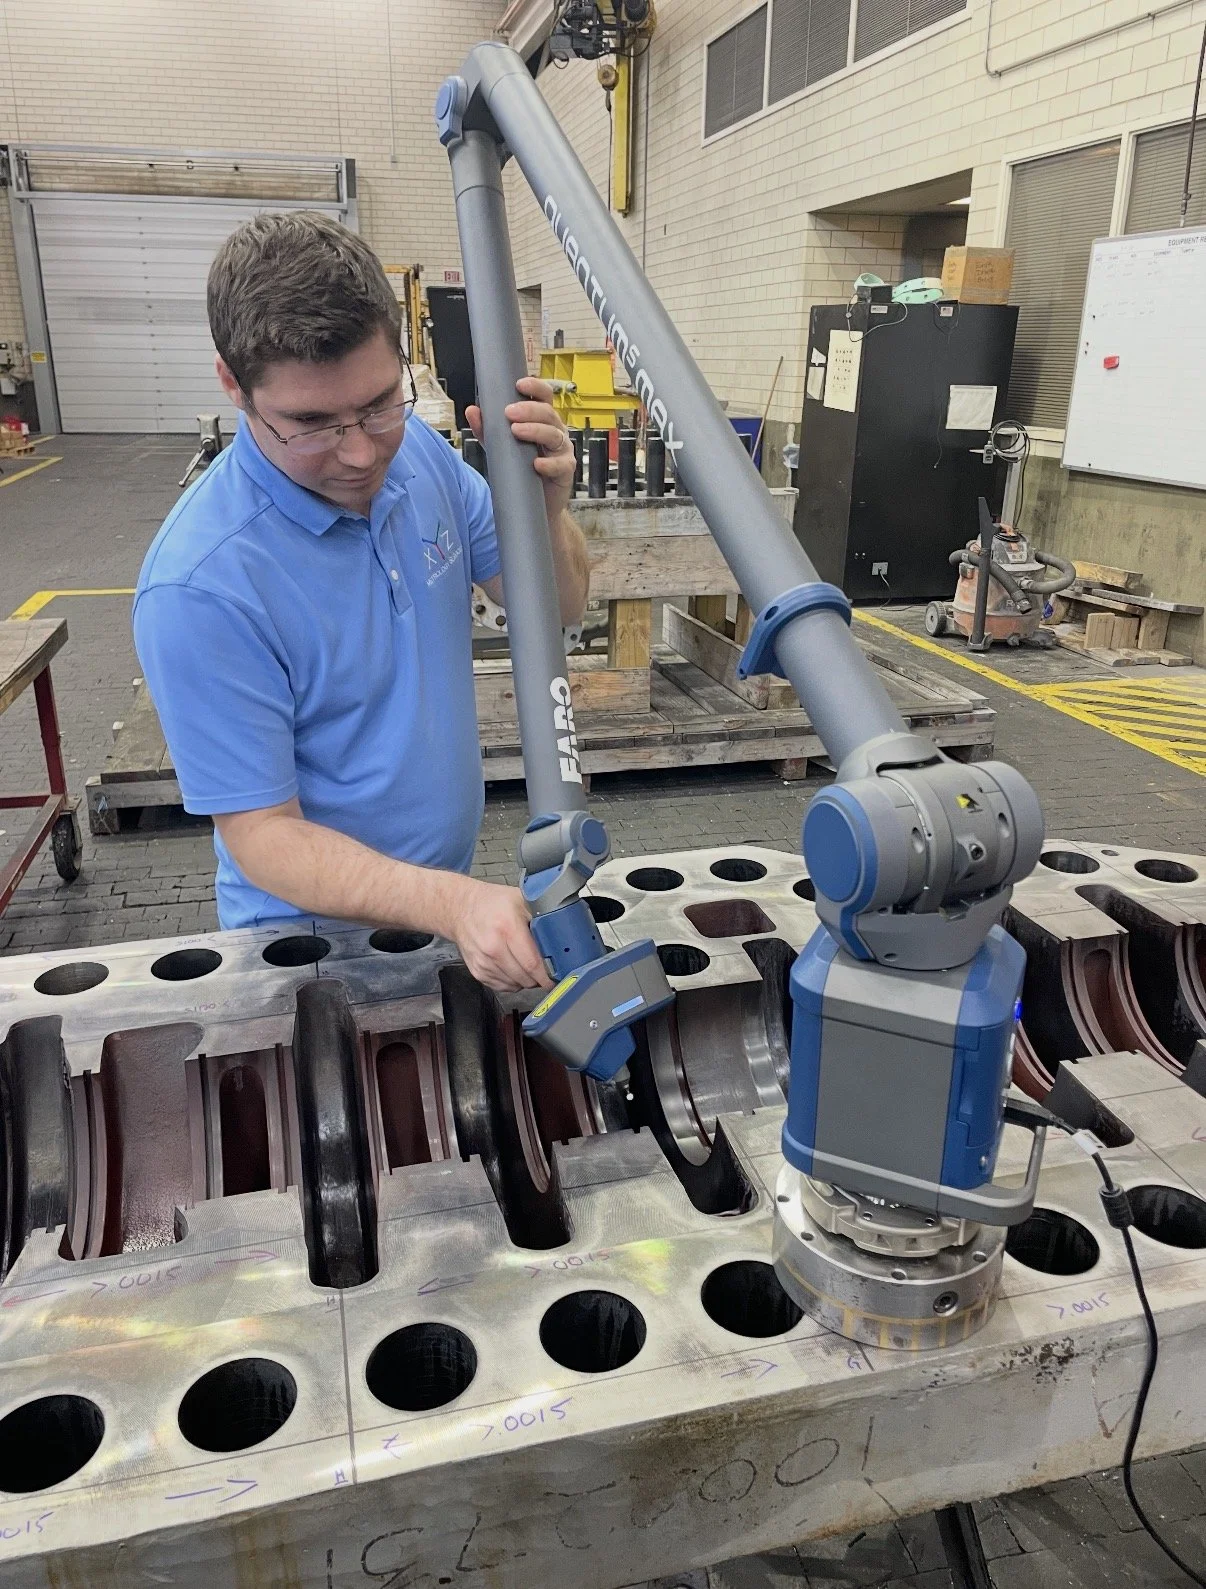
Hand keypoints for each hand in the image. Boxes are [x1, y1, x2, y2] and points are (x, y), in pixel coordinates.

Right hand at [443, 877, 551, 992]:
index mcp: (507, 928)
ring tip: (526, 962)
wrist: (459, 909)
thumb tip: (564, 935)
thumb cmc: (491, 904)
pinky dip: (512, 981)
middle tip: (545, 967)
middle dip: (540, 977)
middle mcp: (493, 948)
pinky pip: (503, 987)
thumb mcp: (521, 900)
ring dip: (526, 979)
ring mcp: (483, 962)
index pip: (533, 964)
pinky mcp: (477, 972)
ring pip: (516, 985)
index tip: (558, 975)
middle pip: (526, 978)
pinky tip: (513, 965)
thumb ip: (542, 917)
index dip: (549, 974)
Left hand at [467, 376, 574, 525]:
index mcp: (542, 421)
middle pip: (548, 413)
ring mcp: (562, 451)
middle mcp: (555, 431)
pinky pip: (560, 464)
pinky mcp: (565, 471)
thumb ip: (487, 430)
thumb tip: (472, 411)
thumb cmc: (522, 471)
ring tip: (516, 431)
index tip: (519, 384)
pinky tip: (536, 464)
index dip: (535, 387)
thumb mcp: (501, 448)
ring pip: (554, 434)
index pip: (544, 397)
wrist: (536, 505)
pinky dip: (548, 463)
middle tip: (509, 411)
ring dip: (535, 430)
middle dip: (529, 409)